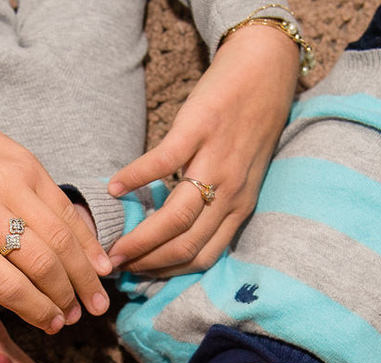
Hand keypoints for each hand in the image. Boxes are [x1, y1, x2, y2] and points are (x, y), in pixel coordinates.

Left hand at [0, 120, 110, 332]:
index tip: (53, 325)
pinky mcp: (31, 167)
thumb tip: (39, 306)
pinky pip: (65, 210)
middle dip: (64, 296)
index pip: (7, 285)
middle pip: (39, 264)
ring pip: (60, 239)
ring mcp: (10, 185)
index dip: (37, 311)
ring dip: (83, 275)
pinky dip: (86, 241)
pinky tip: (100, 264)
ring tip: (96, 301)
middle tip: (77, 316)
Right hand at [106, 24, 299, 275]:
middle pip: (186, 244)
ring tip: (113, 245)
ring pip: (176, 217)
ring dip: (140, 238)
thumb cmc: (252, 124)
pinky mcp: (199, 129)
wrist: (266, 71)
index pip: (203, 256)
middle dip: (147, 263)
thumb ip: (218, 203)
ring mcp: (215, 161)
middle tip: (117, 265)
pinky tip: (114, 187)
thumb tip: (177, 227)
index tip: (140, 275)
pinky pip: (164, 162)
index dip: (168, 272)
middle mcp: (231, 192)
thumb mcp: (245, 176)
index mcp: (240, 207)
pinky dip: (135, 177)